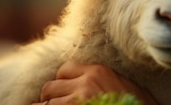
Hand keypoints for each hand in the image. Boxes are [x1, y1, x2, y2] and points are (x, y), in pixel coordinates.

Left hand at [30, 61, 157, 104]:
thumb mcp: (124, 87)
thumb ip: (105, 80)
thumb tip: (88, 85)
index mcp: (99, 71)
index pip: (66, 69)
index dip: (62, 83)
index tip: (65, 93)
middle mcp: (86, 82)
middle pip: (51, 85)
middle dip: (51, 97)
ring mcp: (78, 99)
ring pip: (47, 102)